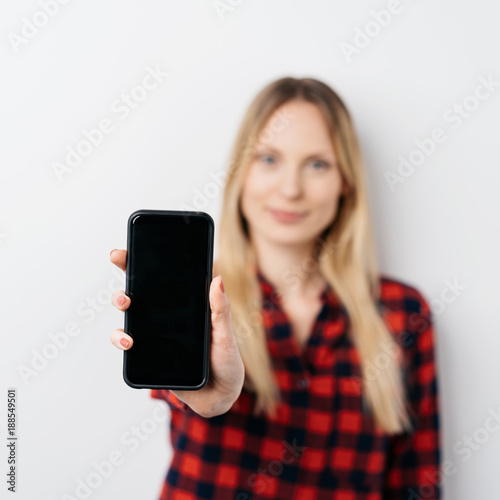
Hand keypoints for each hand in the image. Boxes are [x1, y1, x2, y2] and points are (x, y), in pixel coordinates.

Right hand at [109, 249, 244, 417]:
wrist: (220, 396)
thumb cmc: (227, 361)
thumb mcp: (226, 334)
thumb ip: (220, 309)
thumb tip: (217, 279)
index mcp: (185, 306)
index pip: (161, 280)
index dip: (140, 264)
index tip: (123, 253)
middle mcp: (166, 318)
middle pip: (139, 294)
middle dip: (124, 283)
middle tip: (126, 289)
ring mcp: (155, 336)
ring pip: (128, 317)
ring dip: (121, 309)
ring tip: (126, 308)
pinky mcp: (148, 356)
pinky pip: (128, 345)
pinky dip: (122, 340)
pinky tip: (129, 341)